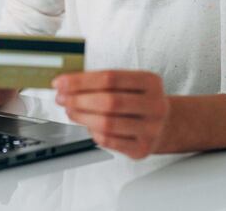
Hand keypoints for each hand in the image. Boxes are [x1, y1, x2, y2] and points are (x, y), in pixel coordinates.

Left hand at [53, 70, 170, 158]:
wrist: (164, 125)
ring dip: (81, 116)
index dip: (81, 80)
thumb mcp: (128, 84)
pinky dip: (93, 132)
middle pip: (108, 101)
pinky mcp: (142, 148)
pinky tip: (87, 125)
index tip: (61, 82)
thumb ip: (101, 82)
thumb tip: (66, 84)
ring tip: (70, 111)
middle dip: (78, 99)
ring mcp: (151, 129)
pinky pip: (109, 141)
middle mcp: (155, 105)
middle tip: (62, 98)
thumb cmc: (138, 100)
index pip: (110, 77)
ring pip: (107, 123)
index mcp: (150, 82)